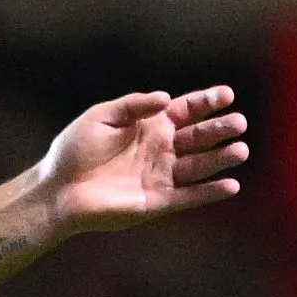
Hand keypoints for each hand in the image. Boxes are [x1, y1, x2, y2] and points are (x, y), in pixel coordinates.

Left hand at [36, 85, 250, 235]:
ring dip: (221, 159)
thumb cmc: (74, 150)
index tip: (226, 94)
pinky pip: (189, 196)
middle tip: (239, 122)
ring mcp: (161, 176)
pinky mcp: (157, 202)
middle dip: (220, 129)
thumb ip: (133, 106)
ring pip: (199, 166)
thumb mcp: (101, 117)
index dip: (207, 102)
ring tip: (240, 150)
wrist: (56, 189)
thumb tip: (166, 98)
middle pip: (199, 137)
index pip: (186, 111)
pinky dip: (209, 192)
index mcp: (150, 126)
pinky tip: (231, 185)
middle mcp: (161, 150)